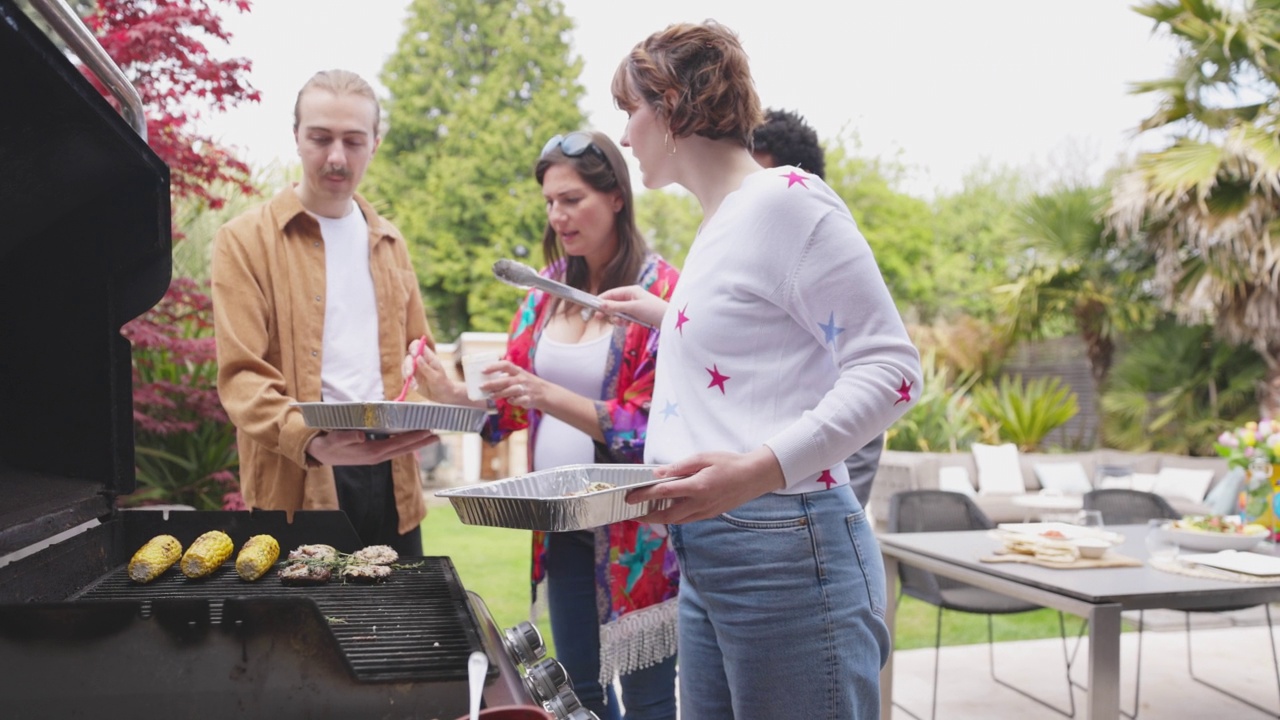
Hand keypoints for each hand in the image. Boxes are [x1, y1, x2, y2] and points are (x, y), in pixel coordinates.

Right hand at [306, 429, 438, 465]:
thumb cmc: (326, 445)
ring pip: (400, 449)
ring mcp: (375, 455)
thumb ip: (346, 437)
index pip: (397, 445)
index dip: (413, 439)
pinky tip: (411, 437)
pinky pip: (393, 447)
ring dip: (415, 443)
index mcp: (370, 453)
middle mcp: (376, 456)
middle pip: (403, 449)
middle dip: (420, 442)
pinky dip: (404, 442)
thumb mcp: (332, 441)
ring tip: (430, 436)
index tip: (427, 433)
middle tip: (437, 436)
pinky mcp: (372, 453)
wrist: (318, 454)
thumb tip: (361, 436)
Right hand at [401, 340, 473, 405]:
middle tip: (410, 374)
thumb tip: (418, 357)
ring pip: (405, 366)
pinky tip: (415, 387)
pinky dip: (408, 382)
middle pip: (409, 356)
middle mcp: (420, 361)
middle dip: (408, 365)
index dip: (414, 347)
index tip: (414, 355)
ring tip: (415, 385)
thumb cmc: (442, 384)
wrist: (442, 395)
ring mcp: (415, 368)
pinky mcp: (412, 377)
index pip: (417, 345)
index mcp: (428, 357)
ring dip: (406, 374)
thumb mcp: (436, 377)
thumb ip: (426, 368)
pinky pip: (405, 376)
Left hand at [484, 361, 546, 409]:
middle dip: (492, 383)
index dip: (493, 366)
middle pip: (505, 380)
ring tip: (490, 396)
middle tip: (481, 386)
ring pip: (510, 391)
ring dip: (499, 393)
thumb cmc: (527, 383)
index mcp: (518, 371)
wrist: (545, 393)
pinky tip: (508, 401)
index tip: (483, 370)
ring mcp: (525, 389)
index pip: (505, 365)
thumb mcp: (519, 375)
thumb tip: (489, 378)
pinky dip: (512, 401)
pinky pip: (518, 401)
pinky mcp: (528, 399)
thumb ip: (506, 376)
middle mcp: (521, 379)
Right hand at [597, 285, 667, 327]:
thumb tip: (601, 305)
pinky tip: (626, 324)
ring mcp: (636, 305)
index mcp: (631, 290)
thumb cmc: (653, 310)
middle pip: (614, 302)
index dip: (602, 299)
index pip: (611, 293)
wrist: (670, 321)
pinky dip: (624, 321)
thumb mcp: (633, 308)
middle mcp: (632, 296)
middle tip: (599, 318)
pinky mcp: (639, 314)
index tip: (593, 307)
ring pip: (619, 311)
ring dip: (617, 317)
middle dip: (608, 310)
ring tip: (620, 322)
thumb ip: (616, 306)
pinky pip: (626, 316)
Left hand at [625, 447, 786, 523]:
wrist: (755, 477)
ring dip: (658, 520)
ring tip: (644, 514)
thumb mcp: (703, 457)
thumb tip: (658, 473)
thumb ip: (679, 467)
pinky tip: (666, 512)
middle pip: (667, 516)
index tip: (629, 497)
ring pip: (676, 521)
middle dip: (646, 516)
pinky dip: (673, 518)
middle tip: (631, 513)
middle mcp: (700, 503)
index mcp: (697, 486)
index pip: (663, 493)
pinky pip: (687, 520)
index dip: (643, 495)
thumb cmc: (729, 463)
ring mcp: (706, 512)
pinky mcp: (710, 515)